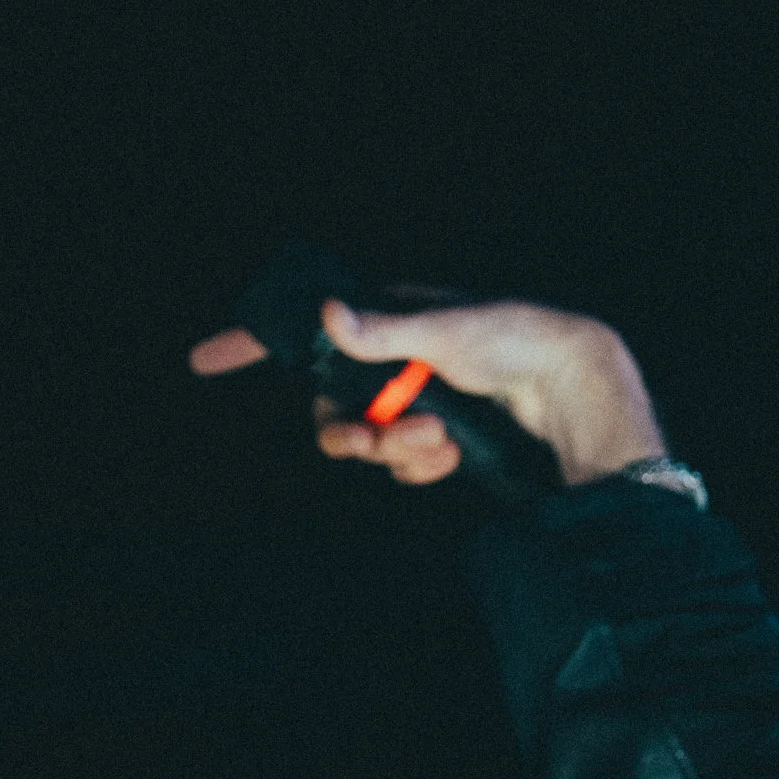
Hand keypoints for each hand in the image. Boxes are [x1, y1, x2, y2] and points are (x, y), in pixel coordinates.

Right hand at [188, 297, 668, 487]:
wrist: (572, 386)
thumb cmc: (514, 337)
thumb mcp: (445, 330)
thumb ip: (383, 330)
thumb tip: (330, 314)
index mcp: (388, 323)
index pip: (309, 330)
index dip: (253, 341)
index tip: (206, 357)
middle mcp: (395, 364)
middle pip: (331, 408)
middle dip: (350, 431)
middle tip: (375, 440)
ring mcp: (417, 403)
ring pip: (368, 441)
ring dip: (395, 448)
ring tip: (438, 438)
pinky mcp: (442, 439)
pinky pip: (405, 464)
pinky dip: (422, 464)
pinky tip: (453, 454)